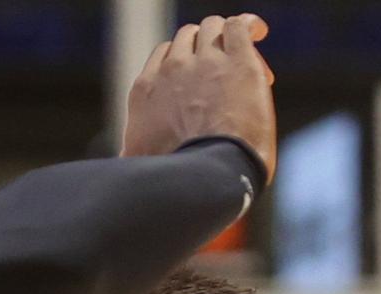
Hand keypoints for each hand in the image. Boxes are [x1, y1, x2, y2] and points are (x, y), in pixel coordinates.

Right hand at [121, 13, 276, 183]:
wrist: (205, 178)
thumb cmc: (173, 180)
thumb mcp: (138, 164)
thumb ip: (131, 153)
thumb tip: (122, 163)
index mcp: (146, 91)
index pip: (163, 56)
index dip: (183, 64)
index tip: (198, 84)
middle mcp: (172, 69)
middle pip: (188, 37)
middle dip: (205, 50)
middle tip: (223, 77)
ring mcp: (205, 61)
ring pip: (212, 27)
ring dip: (225, 38)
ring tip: (242, 59)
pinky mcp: (238, 60)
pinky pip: (240, 25)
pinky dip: (249, 26)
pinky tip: (258, 33)